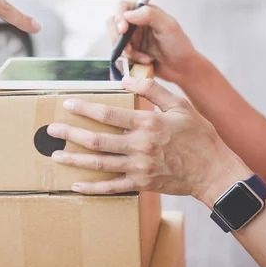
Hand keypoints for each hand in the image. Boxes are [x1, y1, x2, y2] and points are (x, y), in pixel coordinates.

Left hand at [47, 77, 249, 203]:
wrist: (214, 171)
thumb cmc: (199, 136)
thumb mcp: (180, 105)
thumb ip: (153, 89)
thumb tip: (126, 78)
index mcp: (148, 124)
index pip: (109, 114)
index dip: (85, 108)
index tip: (67, 104)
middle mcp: (140, 146)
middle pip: (97, 140)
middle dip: (71, 134)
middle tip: (51, 130)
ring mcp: (139, 167)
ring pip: (99, 164)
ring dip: (75, 159)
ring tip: (55, 155)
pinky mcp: (141, 184)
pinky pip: (112, 187)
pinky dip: (92, 188)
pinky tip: (75, 185)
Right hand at [108, 1, 198, 82]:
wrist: (182, 68)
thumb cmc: (180, 46)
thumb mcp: (169, 27)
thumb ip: (150, 15)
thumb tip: (128, 14)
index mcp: (145, 12)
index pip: (122, 7)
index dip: (118, 16)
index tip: (123, 30)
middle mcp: (136, 23)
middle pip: (113, 23)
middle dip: (117, 37)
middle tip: (129, 48)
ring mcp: (132, 38)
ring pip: (115, 41)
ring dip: (127, 51)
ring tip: (144, 57)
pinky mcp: (131, 52)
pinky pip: (121, 55)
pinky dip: (131, 60)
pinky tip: (146, 61)